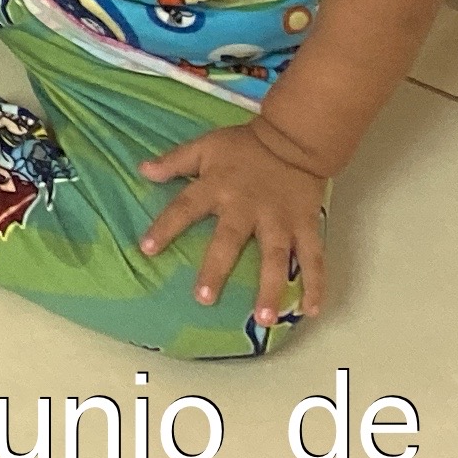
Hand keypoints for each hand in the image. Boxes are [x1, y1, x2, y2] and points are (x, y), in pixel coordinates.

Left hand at [133, 117, 330, 328]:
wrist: (294, 138)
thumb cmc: (245, 146)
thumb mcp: (206, 146)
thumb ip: (175, 161)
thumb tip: (142, 170)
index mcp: (218, 187)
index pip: (185, 207)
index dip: (166, 227)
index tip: (147, 249)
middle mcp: (247, 207)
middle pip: (230, 240)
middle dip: (216, 269)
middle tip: (204, 299)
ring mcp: (279, 220)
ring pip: (275, 257)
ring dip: (271, 289)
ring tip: (264, 320)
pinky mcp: (306, 225)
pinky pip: (313, 257)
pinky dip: (315, 284)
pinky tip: (311, 310)